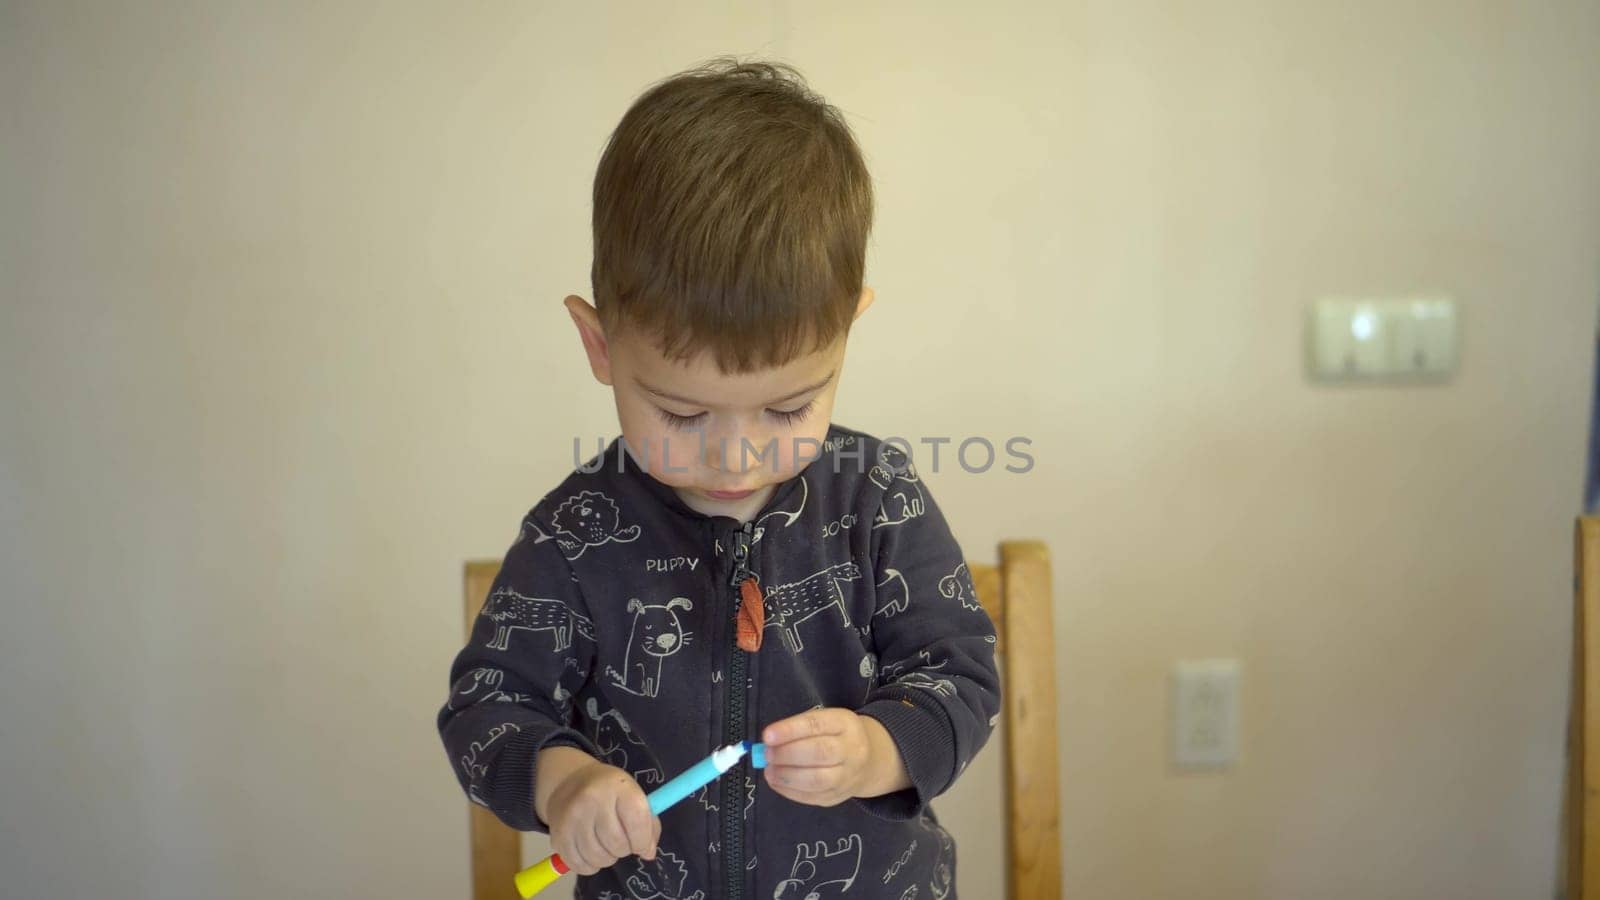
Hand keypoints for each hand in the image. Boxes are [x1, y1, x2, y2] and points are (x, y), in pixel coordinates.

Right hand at [535, 746, 658, 874]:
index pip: (638, 821)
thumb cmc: (609, 791)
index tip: (641, 844)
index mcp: (618, 786)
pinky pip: (580, 866)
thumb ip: (648, 823)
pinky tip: (591, 852)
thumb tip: (647, 853)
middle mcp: (592, 799)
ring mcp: (572, 818)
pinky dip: (590, 866)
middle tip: (622, 841)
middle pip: (618, 844)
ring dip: (608, 858)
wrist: (569, 782)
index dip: (643, 841)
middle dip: (625, 849)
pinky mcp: (558, 835)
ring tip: (606, 845)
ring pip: (599, 858)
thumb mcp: (633, 794)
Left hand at [759, 708, 910, 806]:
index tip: (767, 735)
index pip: (816, 725)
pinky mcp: (838, 797)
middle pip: (820, 753)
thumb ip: (798, 728)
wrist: (869, 760)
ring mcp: (848, 776)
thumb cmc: (836, 735)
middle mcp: (852, 750)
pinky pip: (812, 797)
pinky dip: (789, 791)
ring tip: (769, 770)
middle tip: (767, 754)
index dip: (790, 731)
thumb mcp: (824, 721)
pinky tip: (776, 782)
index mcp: (845, 723)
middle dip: (787, 754)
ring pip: (817, 780)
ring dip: (787, 776)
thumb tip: (768, 742)